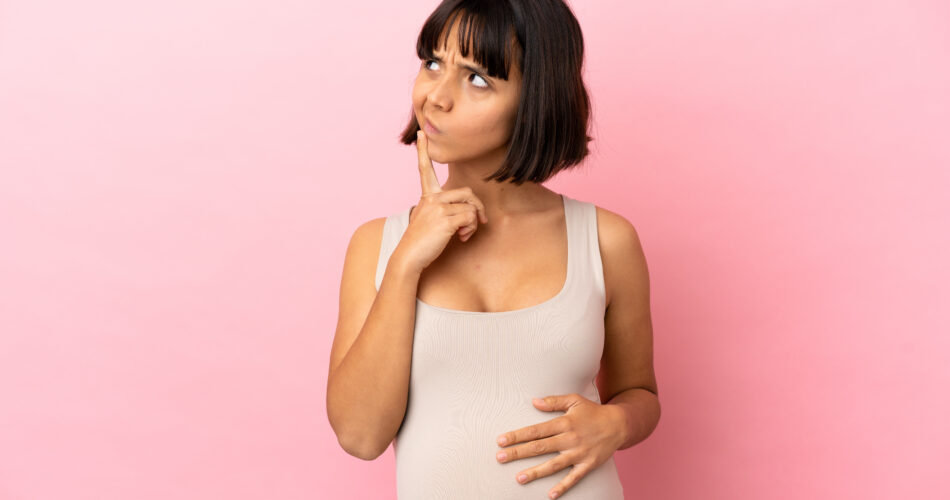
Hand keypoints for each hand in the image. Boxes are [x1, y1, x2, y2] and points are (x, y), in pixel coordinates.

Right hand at [394, 130, 488, 272]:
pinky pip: (470, 217)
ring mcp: (437, 208)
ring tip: (463, 233)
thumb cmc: (421, 242)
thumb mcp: (432, 220)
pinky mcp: (445, 219)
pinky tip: (460, 238)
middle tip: (477, 222)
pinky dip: (470, 229)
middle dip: (478, 208)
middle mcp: (431, 198)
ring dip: (473, 222)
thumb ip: (446, 211)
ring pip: (471, 206)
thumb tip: (472, 213)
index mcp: (427, 196)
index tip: (421, 133)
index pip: (425, 169)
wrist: (409, 257)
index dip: (423, 151)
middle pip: (467, 192)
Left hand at [494, 393, 625, 498]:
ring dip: (536, 472)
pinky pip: (574, 478)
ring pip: (553, 464)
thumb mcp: (574, 400)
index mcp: (564, 423)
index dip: (517, 435)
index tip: (501, 440)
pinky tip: (550, 494)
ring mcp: (579, 453)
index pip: (535, 430)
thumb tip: (534, 402)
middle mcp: (570, 439)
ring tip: (519, 478)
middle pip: (539, 447)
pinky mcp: (588, 465)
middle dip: (518, 453)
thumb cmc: (593, 412)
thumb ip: (553, 401)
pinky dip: (563, 486)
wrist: (619, 424)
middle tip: (500, 458)